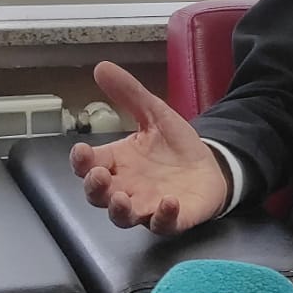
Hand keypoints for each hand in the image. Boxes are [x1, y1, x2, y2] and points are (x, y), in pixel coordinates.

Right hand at [69, 61, 229, 234]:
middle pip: (98, 196)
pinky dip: (163, 217)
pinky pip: (163, 225)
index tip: (82, 151)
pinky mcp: (173, 219)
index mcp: (116, 163)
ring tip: (121, 199)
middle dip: (95, 188)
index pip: (88, 166)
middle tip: (99, 176)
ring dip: (119, 210)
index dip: (81, 161)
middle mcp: (126, 188)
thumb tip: (102, 66)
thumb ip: (129, 94)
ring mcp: (147, 206)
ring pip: (123, 217)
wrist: (210, 165)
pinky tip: (168, 202)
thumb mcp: (154, 114)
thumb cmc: (174, 145)